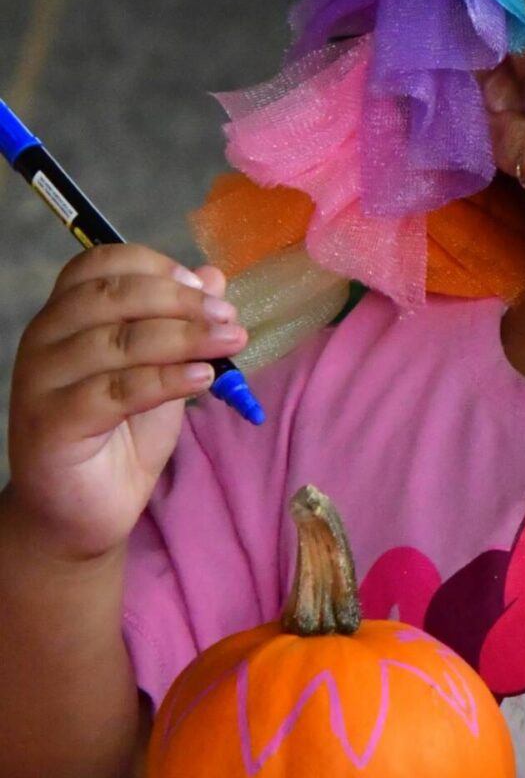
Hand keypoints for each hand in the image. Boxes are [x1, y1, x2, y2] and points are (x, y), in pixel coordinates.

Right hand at [4, 247, 247, 564]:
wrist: (81, 512)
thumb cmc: (120, 436)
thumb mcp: (161, 370)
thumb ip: (179, 324)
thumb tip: (213, 275)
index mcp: (64, 314)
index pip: (99, 265)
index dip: (156, 266)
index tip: (204, 287)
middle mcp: (43, 338)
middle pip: (111, 296)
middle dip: (180, 302)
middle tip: (228, 317)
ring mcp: (41, 381)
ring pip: (118, 342)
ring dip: (185, 337)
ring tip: (230, 343)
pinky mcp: (51, 423)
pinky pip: (116, 391)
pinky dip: (166, 379)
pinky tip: (204, 377)